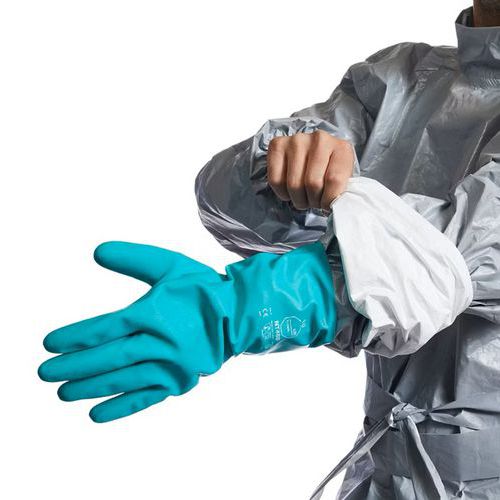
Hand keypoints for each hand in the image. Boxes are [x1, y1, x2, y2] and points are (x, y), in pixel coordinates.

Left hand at [38, 242, 228, 422]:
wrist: (237, 315)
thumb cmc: (200, 288)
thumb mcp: (169, 265)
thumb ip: (134, 259)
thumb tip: (97, 252)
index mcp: (156, 313)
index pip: (107, 328)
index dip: (76, 337)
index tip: (49, 344)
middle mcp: (162, 342)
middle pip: (111, 357)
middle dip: (75, 367)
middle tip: (45, 374)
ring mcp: (172, 365)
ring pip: (125, 379)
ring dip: (91, 388)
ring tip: (63, 393)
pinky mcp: (180, 381)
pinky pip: (147, 398)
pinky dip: (121, 406)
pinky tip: (97, 414)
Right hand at [267, 130, 354, 210]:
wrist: (314, 153)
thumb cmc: (328, 170)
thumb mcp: (343, 179)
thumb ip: (341, 192)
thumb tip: (335, 208)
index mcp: (342, 148)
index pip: (334, 180)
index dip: (329, 200)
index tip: (327, 205)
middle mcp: (319, 140)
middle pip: (312, 183)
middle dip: (312, 201)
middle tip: (314, 201)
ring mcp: (297, 141)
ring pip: (294, 184)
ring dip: (298, 199)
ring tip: (303, 196)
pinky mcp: (278, 145)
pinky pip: (276, 180)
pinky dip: (282, 193)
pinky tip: (290, 190)